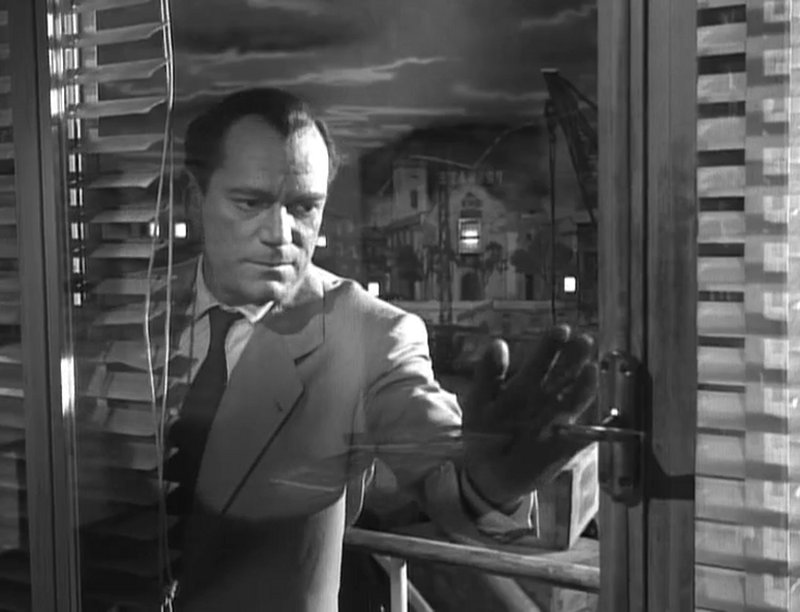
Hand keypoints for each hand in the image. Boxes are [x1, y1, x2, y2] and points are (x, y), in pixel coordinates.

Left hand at [462, 325, 598, 507]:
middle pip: (564, 375)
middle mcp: (545, 400)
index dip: (552, 345)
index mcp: (524, 386)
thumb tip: (498, 343)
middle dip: (575, 358)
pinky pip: (577, 437)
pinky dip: (583, 430)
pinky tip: (588, 421)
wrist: (486, 473)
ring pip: (573, 400)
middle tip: (585, 340)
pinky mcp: (562, 447)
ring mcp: (556, 422)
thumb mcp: (479, 401)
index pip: (542, 360)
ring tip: (591, 370)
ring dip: (583, 386)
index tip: (563, 330)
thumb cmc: (484, 433)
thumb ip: (487, 374)